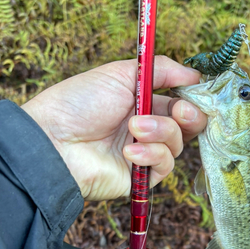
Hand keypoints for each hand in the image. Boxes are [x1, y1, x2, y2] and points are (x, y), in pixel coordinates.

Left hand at [22, 56, 206, 200]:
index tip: (194, 90)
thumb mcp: (120, 74)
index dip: (191, 97)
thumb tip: (195, 75)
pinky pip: (164, 166)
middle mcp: (145, 129)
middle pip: (186, 125)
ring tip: (134, 128)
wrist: (54, 141)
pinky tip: (130, 151)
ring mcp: (143, 154)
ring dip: (161, 132)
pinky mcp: (140, 178)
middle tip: (180, 111)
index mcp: (141, 103)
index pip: (179, 101)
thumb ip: (160, 70)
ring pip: (177, 144)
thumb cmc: (80, 103)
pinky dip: (152, 155)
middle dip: (189, 115)